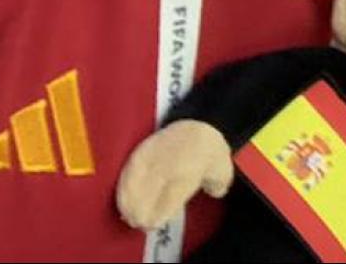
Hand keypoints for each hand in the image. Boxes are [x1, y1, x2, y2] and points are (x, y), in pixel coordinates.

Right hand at [114, 120, 233, 230]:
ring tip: (131, 217)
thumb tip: (212, 194)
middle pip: (144, 199)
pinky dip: (123, 192)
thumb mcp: (222, 170)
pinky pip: (125, 177)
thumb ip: (217, 188)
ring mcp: (150, 160)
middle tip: (143, 223)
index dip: (157, 217)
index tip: (154, 223)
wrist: (198, 122)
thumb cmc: (210, 148)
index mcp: (186, 174)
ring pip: (131, 189)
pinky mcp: (139, 154)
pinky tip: (124, 201)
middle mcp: (164, 168)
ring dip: (129, 206)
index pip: (165, 203)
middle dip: (142, 216)